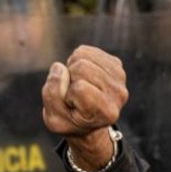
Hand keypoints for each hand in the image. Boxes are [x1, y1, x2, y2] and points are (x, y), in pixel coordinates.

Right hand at [42, 45, 127, 171]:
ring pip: (82, 56)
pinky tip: (81, 76)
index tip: (72, 106)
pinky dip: (76, 61)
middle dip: (69, 78)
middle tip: (72, 93)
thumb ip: (52, 95)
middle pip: (81, 67)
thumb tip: (59, 66)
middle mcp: (119, 94)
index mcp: (107, 113)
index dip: (68, 94)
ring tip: (77, 84)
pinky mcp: (115, 63)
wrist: (86, 120)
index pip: (80, 88)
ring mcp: (119, 77)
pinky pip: (85, 51)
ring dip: (71, 69)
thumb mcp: (54, 118)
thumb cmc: (69, 120)